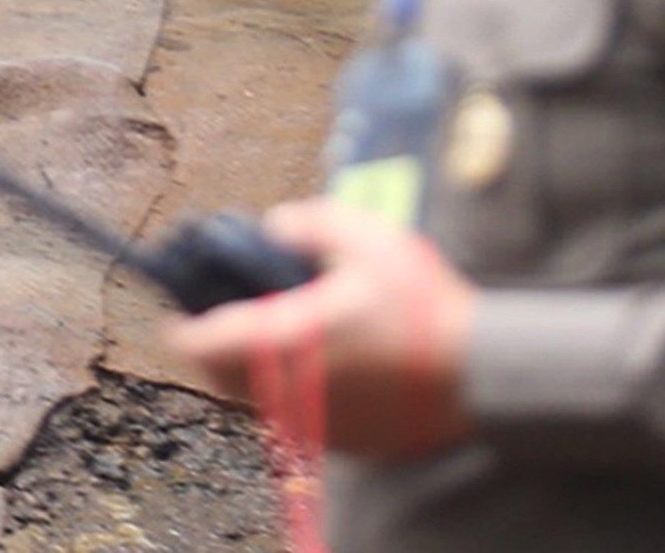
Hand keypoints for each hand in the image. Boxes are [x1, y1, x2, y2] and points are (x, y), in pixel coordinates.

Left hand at [171, 201, 476, 461]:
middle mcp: (289, 391)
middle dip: (214, 346)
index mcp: (281, 341)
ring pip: (257, 401)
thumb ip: (307, 224)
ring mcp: (317, 423)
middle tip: (227, 315)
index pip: (198, 345)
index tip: (181, 307)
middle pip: (220, 378)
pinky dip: (291, 391)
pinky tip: (318, 364)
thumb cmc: (421, 306)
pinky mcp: (347, 441)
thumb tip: (273, 228)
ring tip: (275, 335)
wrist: (483, 372)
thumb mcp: (365, 239)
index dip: (181, 324)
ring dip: (252, 371)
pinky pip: (296, 416)